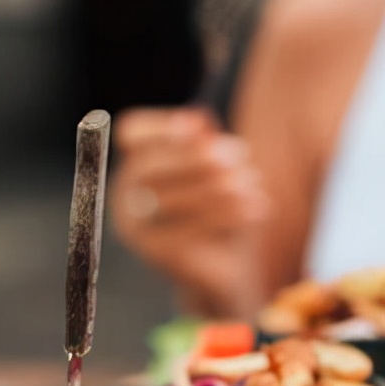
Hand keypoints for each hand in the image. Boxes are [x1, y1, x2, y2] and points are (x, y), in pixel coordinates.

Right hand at [111, 107, 271, 316]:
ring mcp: (136, 228)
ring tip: (253, 182)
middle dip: (195, 156)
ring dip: (216, 186)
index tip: (200, 125)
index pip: (130, 133)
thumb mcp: (220, 169)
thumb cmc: (223, 208)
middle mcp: (125, 195)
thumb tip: (197, 118)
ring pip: (168, 199)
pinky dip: (226, 215)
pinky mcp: (157, 254)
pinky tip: (259, 208)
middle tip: (239, 153)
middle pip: (149, 166)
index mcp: (136, 164)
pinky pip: (187, 230)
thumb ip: (205, 143)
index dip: (161, 126)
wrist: (227, 267)